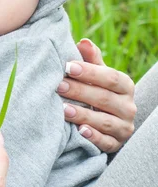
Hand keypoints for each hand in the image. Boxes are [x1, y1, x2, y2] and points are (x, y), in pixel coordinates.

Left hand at [58, 38, 135, 152]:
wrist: (103, 117)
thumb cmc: (95, 88)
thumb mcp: (95, 73)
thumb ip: (90, 58)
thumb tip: (83, 42)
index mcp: (125, 86)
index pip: (111, 77)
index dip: (90, 72)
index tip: (68, 66)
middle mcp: (128, 107)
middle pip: (104, 98)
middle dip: (79, 91)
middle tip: (58, 86)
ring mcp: (123, 127)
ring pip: (105, 121)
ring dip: (83, 114)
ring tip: (62, 108)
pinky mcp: (116, 144)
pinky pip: (106, 142)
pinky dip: (93, 137)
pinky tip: (79, 131)